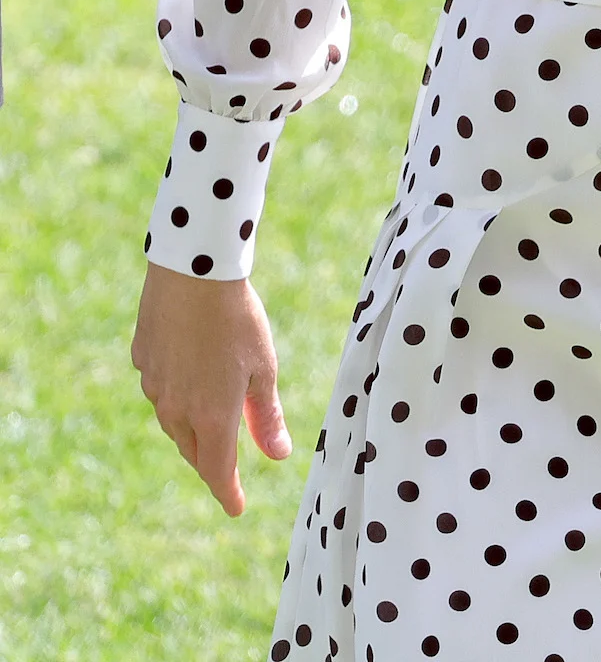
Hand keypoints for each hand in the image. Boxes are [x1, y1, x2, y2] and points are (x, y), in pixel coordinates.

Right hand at [131, 260, 291, 516]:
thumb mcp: (262, 367)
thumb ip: (266, 416)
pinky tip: (187, 377)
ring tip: (209, 425)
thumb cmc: (237, 318)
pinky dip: (175, 393)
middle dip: (211, 462)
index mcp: (211, 417)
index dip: (228, 492)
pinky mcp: (142, 360)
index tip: (237, 508)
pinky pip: (159, 388)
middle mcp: (177, 409)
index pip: (218, 472)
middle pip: (194, 450)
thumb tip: (279, 455)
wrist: (192, 272)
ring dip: (191, 430)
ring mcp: (155, 385)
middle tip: (226, 469)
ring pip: (173, 422)